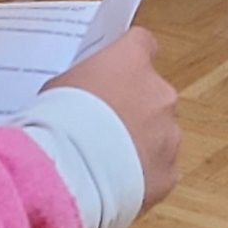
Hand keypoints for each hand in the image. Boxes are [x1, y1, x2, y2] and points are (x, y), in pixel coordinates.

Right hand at [46, 28, 179, 210]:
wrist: (70, 171)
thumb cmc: (59, 120)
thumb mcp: (60, 86)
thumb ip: (86, 83)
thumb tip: (88, 94)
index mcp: (132, 60)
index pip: (141, 44)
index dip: (129, 59)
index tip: (117, 72)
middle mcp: (159, 92)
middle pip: (153, 94)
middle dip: (135, 109)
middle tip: (105, 127)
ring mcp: (169, 133)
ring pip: (160, 134)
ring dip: (141, 143)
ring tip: (108, 162)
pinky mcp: (168, 172)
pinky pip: (159, 171)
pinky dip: (143, 176)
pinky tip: (117, 184)